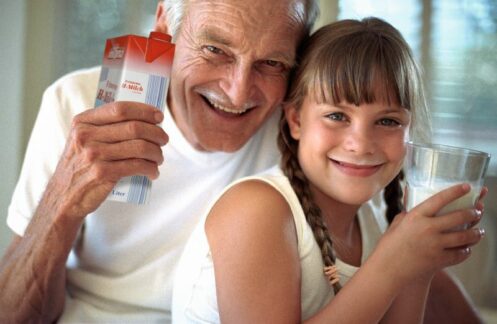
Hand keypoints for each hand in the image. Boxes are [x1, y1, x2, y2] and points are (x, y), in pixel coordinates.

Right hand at [43, 101, 168, 222]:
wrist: (63, 197)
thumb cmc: (80, 166)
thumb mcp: (81, 140)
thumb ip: (102, 127)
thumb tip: (142, 119)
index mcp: (83, 122)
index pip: (120, 109)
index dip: (144, 111)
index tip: (159, 116)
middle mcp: (86, 136)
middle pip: (134, 127)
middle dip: (156, 133)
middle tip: (164, 139)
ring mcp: (94, 155)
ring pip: (139, 147)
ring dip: (156, 152)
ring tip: (159, 157)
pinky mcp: (102, 173)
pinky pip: (137, 166)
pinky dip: (150, 168)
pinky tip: (153, 172)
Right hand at [376, 184, 484, 284]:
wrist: (388, 270)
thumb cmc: (389, 246)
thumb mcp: (396, 226)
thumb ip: (407, 216)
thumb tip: (413, 207)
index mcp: (415, 217)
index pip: (439, 199)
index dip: (455, 191)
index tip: (466, 186)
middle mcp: (427, 229)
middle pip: (459, 217)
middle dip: (472, 212)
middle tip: (477, 211)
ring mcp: (435, 245)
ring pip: (465, 236)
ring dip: (476, 233)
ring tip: (479, 231)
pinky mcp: (439, 260)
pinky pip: (460, 254)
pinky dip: (466, 250)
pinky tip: (467, 248)